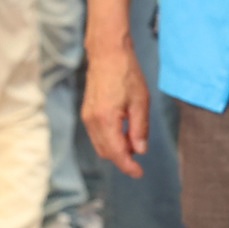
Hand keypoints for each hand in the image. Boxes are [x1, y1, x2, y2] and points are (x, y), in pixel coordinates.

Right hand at [81, 41, 150, 177]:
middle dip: (122, 158)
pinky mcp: (87, 112)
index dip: (128, 166)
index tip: (139, 173)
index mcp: (106, 119)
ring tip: (134, 140)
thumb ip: (139, 129)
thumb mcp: (140, 102)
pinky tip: (123, 131)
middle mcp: (92, 121)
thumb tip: (140, 151)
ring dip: (116, 149)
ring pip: (100, 144)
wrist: (108, 54)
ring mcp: (87, 116)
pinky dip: (109, 139)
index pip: (116, 153)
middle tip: (140, 153)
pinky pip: (97, 134)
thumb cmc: (127, 74)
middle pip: (106, 152)